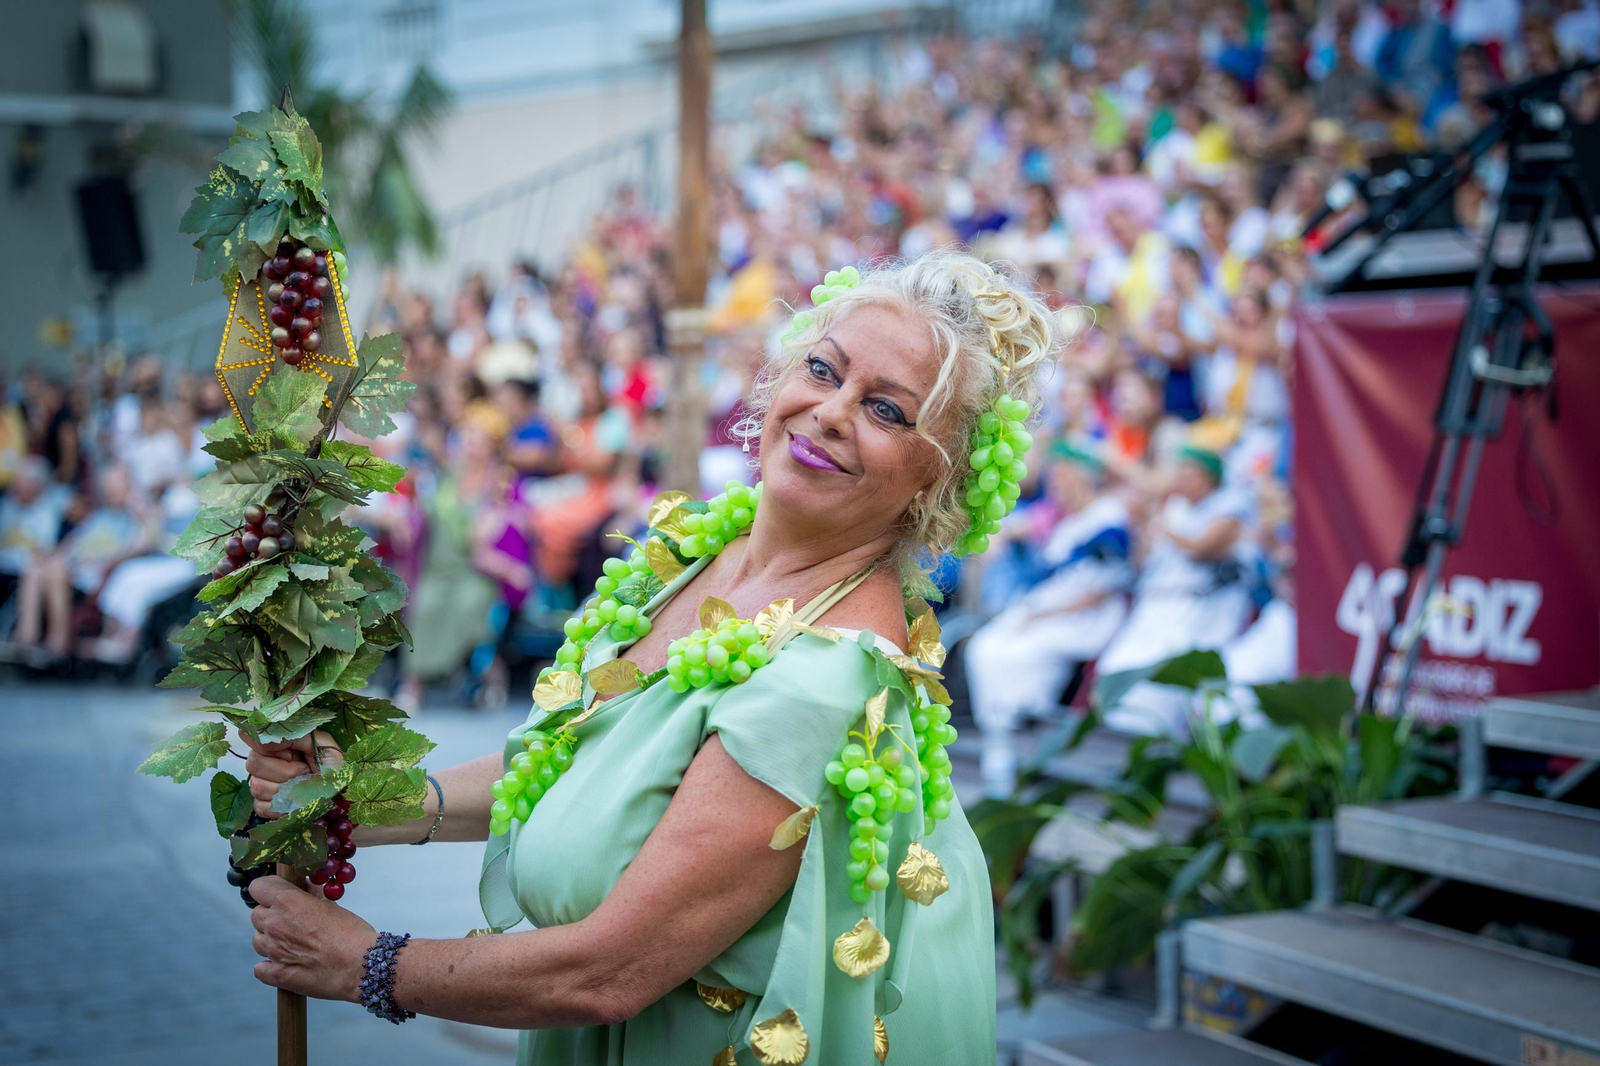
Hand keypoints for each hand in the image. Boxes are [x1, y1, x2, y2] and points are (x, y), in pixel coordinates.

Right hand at [240, 728, 342, 819]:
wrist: (339, 792)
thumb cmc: (332, 765)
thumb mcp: (322, 744)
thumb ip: (298, 736)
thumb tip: (271, 738)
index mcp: (277, 744)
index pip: (253, 738)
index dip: (268, 746)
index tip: (289, 753)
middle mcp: (264, 762)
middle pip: (254, 763)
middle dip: (284, 771)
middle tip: (305, 772)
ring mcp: (261, 784)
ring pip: (257, 786)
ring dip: (285, 789)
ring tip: (303, 787)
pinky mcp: (263, 805)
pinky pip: (260, 807)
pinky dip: (279, 807)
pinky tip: (294, 803)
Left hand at [248, 876, 373, 1001]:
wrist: (361, 966)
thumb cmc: (352, 934)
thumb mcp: (333, 906)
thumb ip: (312, 895)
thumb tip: (306, 888)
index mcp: (288, 902)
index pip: (258, 887)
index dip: (267, 890)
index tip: (276, 894)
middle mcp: (275, 924)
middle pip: (256, 914)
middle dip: (270, 916)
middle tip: (290, 921)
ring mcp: (273, 950)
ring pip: (257, 940)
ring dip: (270, 940)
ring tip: (292, 944)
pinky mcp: (276, 973)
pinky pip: (260, 967)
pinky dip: (270, 965)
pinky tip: (288, 963)